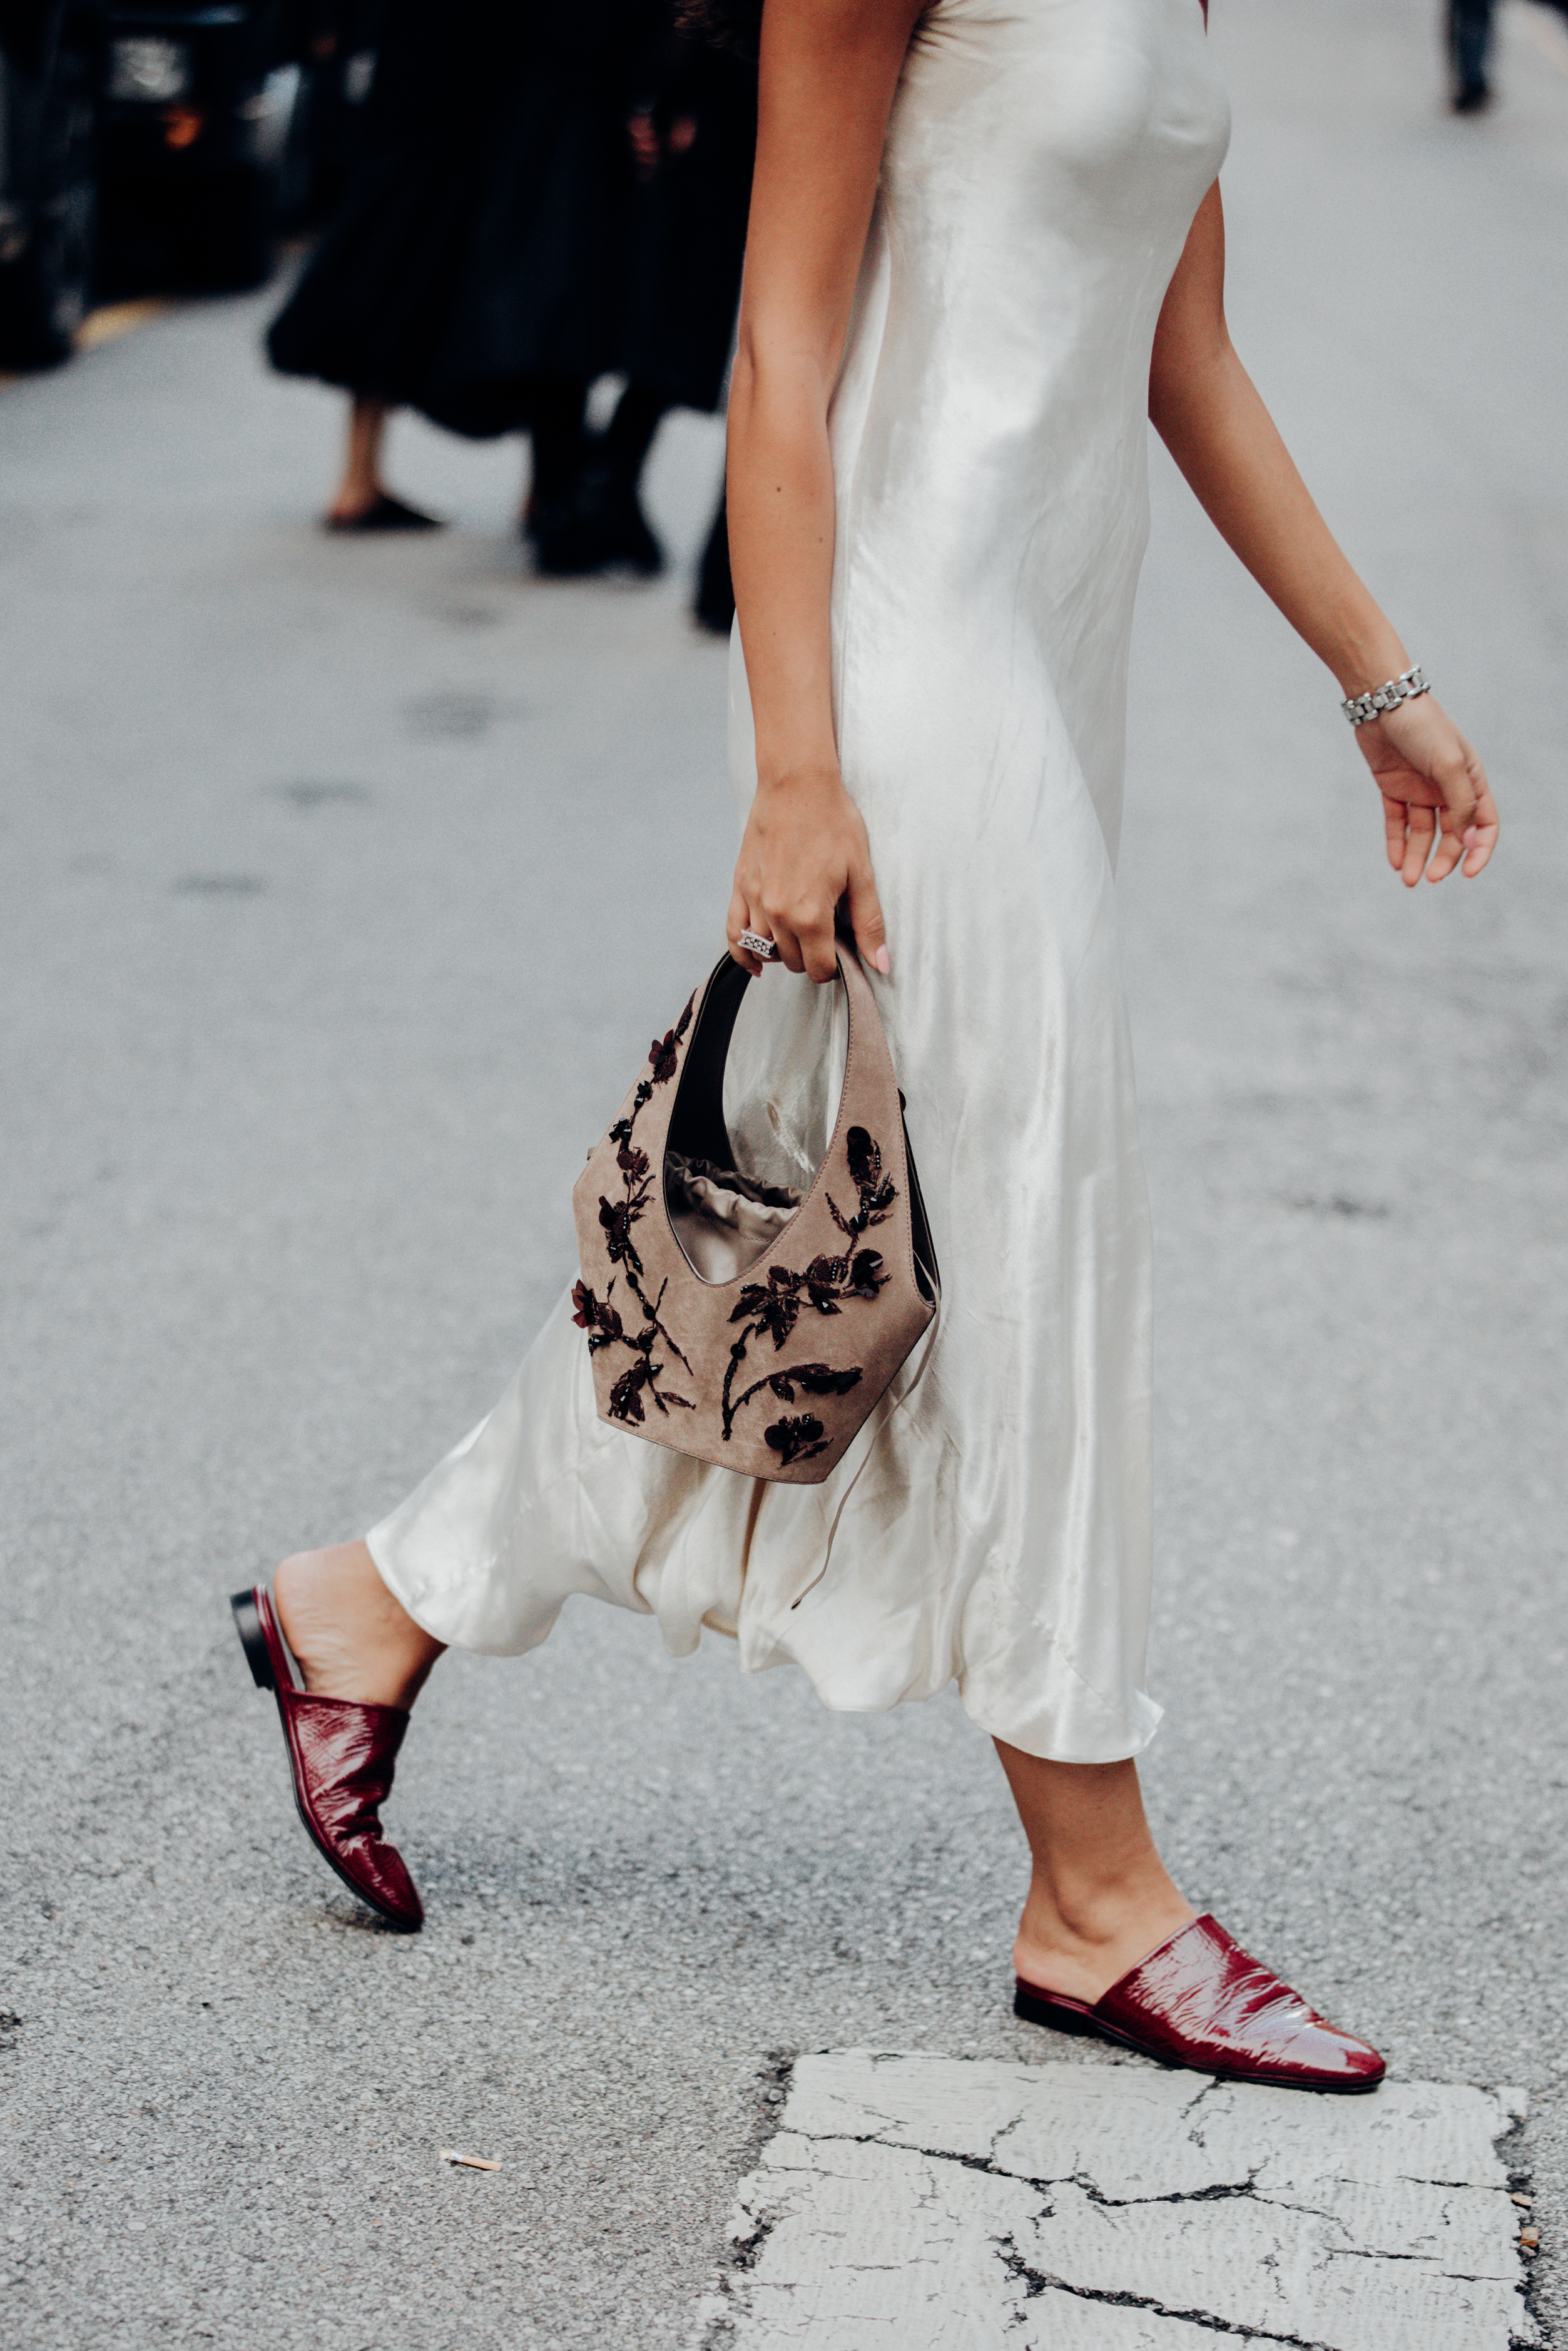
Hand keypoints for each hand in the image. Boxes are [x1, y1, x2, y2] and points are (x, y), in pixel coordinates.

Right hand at [727, 762, 889, 982]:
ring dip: (783, 952)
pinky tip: (756, 961)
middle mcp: (777, 914)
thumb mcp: (862, 873)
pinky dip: (742, 952)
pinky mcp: (740, 887)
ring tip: (800, 936)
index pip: (819, 968)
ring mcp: (754, 901)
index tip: (842, 954)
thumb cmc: (831, 822)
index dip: (834, 967)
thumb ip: (869, 923)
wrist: (797, 785)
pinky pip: (733, 933)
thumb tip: (881, 963)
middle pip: (793, 962)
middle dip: (812, 957)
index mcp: (809, 915)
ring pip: (764, 951)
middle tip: (827, 937)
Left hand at [1354, 693, 1497, 885]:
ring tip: (1408, 880)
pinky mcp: (1394, 788)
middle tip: (1429, 879)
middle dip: (1443, 858)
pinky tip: (1395, 862)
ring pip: (1423, 832)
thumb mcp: (1448, 765)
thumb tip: (1466, 839)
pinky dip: (1397, 843)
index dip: (1479, 850)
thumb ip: (1460, 803)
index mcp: (1471, 780)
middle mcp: (1448, 788)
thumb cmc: (1423, 727)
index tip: (1467, 873)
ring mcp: (1421, 789)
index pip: (1484, 823)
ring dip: (1417, 857)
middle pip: (1452, 833)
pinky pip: (1398, 822)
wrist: (1383, 703)